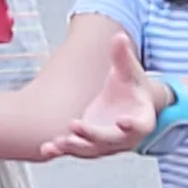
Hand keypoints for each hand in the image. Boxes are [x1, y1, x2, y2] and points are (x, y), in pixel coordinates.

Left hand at [51, 37, 164, 157]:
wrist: (128, 104)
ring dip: (73, 147)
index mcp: (142, 121)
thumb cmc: (131, 86)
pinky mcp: (89, 146)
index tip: (122, 121)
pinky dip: (61, 151)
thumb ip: (123, 56)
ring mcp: (105, 145)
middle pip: (109, 141)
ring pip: (90, 150)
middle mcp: (124, 138)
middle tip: (74, 125)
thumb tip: (118, 36)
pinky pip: (75, 150)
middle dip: (92, 135)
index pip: (139, 126)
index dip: (132, 125)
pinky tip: (45, 148)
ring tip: (56, 143)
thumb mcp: (129, 71)